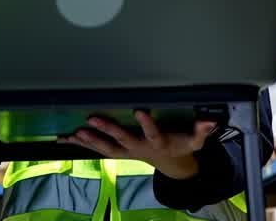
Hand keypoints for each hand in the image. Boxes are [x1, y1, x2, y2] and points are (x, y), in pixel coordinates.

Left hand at [59, 110, 217, 179]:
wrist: (169, 164)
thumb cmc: (180, 146)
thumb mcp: (194, 141)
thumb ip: (201, 131)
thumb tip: (210, 122)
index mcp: (158, 142)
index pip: (154, 134)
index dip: (147, 124)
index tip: (139, 111)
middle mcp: (139, 148)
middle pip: (122, 140)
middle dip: (107, 130)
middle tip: (92, 119)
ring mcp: (126, 151)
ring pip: (106, 147)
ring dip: (90, 140)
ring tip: (75, 132)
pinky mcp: (117, 150)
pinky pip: (97, 149)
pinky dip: (81, 144)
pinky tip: (65, 138)